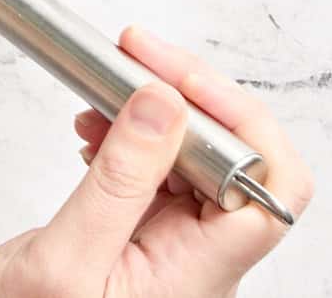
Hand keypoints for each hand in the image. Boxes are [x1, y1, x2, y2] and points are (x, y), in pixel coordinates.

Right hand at [0, 27, 312, 297]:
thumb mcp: (63, 259)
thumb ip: (120, 180)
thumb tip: (165, 102)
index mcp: (197, 275)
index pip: (268, 186)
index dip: (239, 118)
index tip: (174, 76)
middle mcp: (197, 261)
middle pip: (235, 160)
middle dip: (188, 97)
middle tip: (135, 56)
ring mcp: (170, 249)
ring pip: (194, 159)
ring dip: (155, 113)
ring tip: (106, 88)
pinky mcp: (140, 237)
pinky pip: (155, 171)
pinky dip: (129, 135)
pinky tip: (96, 128)